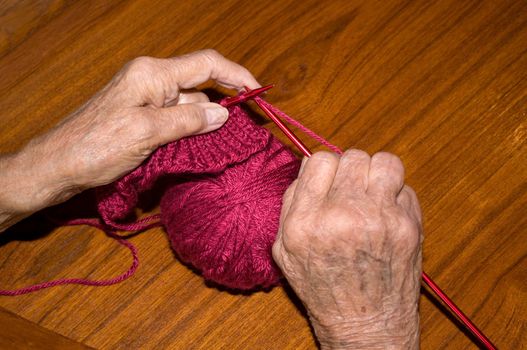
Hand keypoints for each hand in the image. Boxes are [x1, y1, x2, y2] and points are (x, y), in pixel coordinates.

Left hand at [0, 49, 259, 229]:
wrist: (60, 166)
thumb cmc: (95, 147)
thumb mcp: (147, 133)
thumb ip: (187, 121)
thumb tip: (223, 114)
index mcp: (153, 74)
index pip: (206, 64)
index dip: (236, 75)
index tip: (258, 93)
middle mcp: (152, 80)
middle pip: (201, 84)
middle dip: (225, 102)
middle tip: (247, 126)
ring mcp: (147, 99)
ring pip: (190, 105)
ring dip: (208, 122)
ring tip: (227, 143)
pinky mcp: (144, 116)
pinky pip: (177, 118)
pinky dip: (192, 130)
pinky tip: (203, 145)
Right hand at [273, 150, 422, 348]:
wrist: (364, 325)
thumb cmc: (323, 288)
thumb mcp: (286, 250)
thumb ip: (291, 204)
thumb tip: (310, 168)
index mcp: (305, 221)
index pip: (319, 161)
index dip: (325, 168)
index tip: (329, 181)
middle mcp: (341, 215)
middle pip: (352, 157)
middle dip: (351, 171)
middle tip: (352, 190)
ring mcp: (379, 219)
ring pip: (384, 162)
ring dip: (377, 173)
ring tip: (372, 192)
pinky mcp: (408, 226)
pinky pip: (405, 187)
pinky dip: (396, 196)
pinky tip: (387, 215)